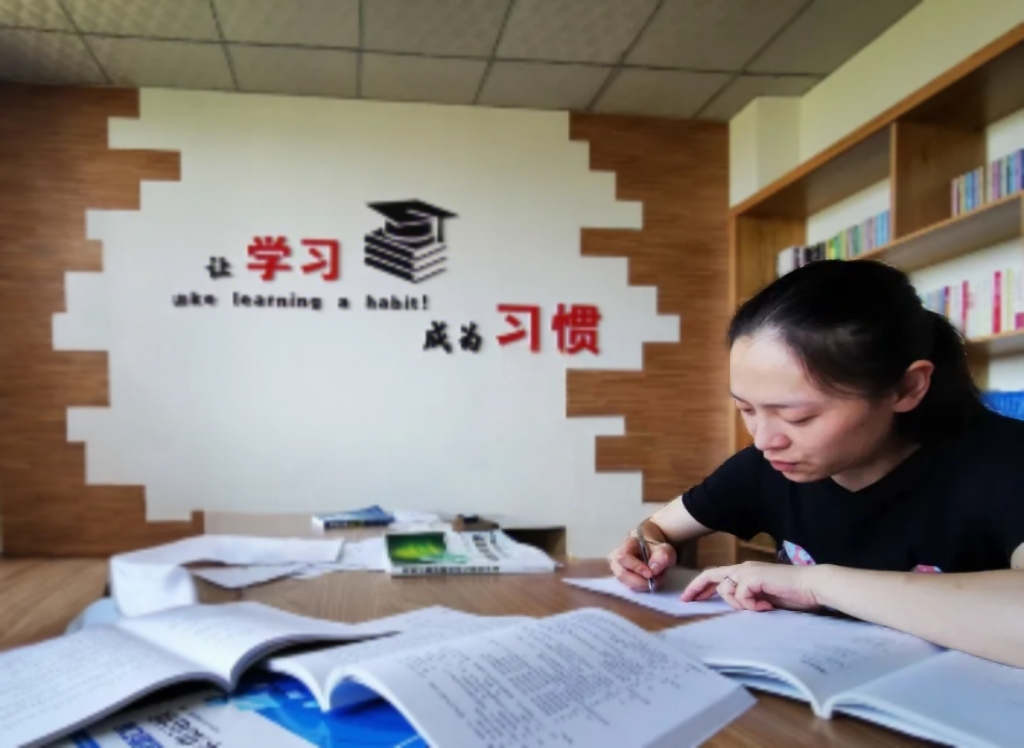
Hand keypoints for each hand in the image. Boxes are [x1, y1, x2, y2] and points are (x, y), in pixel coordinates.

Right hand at [608, 532, 675, 591]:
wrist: (653, 553)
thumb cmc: (656, 550)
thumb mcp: (664, 549)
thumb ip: (663, 556)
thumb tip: (654, 569)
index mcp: (625, 545)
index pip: (623, 556)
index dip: (635, 567)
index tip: (650, 574)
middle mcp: (617, 558)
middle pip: (621, 574)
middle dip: (640, 581)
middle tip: (655, 582)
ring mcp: (618, 570)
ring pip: (626, 583)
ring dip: (642, 585)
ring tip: (655, 580)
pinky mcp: (623, 579)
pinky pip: (630, 587)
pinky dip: (641, 587)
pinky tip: (650, 583)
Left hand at [681, 561, 821, 611]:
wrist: (812, 586)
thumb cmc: (793, 593)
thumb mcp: (764, 599)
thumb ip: (749, 599)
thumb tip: (737, 606)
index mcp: (745, 572)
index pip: (716, 576)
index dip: (701, 586)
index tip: (690, 598)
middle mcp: (743, 568)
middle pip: (710, 575)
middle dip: (696, 588)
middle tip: (686, 600)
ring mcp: (747, 571)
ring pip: (725, 588)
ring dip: (738, 603)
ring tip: (761, 607)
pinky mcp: (753, 576)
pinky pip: (740, 594)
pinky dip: (751, 604)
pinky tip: (767, 606)